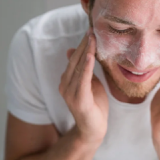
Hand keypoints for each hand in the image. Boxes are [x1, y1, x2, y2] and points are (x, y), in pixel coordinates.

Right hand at [59, 28, 108, 144]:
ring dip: (86, 51)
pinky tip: (90, 55)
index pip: (74, 58)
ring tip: (92, 38)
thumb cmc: (94, 105)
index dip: (82, 44)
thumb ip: (83, 69)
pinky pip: (83, 79)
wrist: (94, 129)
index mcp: (66, 81)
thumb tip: (72, 51)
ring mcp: (70, 93)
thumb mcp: (89, 83)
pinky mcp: (78, 99)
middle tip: (91, 29)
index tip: (90, 31)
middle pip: (74, 60)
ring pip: (78, 67)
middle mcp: (65, 85)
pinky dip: (86, 66)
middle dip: (84, 44)